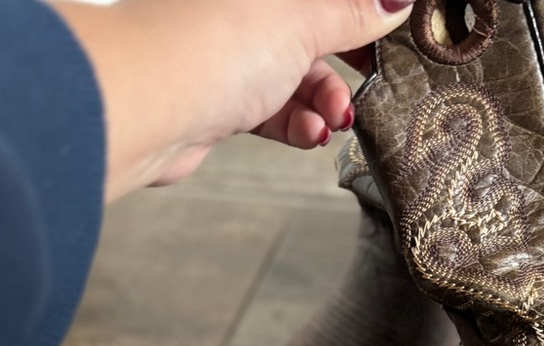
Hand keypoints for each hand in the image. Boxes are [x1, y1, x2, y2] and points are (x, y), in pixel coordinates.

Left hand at [53, 0, 413, 200]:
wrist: (148, 105)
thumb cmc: (212, 44)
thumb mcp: (305, 21)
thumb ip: (352, 13)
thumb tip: (395, 0)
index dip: (360, 12)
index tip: (390, 28)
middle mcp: (241, 6)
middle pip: (312, 30)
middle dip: (345, 61)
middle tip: (370, 81)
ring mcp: (230, 52)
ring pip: (296, 75)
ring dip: (324, 102)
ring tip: (333, 120)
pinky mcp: (221, 97)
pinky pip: (274, 110)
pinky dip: (297, 124)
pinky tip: (309, 134)